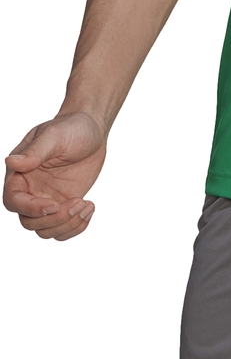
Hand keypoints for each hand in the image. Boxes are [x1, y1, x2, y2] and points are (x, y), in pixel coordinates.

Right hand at [4, 112, 106, 240]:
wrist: (91, 130)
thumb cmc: (70, 128)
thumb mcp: (54, 136)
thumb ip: (34, 152)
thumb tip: (11, 162)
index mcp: (20, 174)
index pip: (13, 201)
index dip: (31, 209)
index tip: (54, 205)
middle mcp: (30, 190)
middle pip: (29, 222)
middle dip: (54, 220)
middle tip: (78, 202)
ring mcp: (46, 200)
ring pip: (45, 230)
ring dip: (67, 225)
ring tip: (87, 205)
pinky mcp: (64, 205)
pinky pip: (63, 229)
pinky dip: (76, 227)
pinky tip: (89, 207)